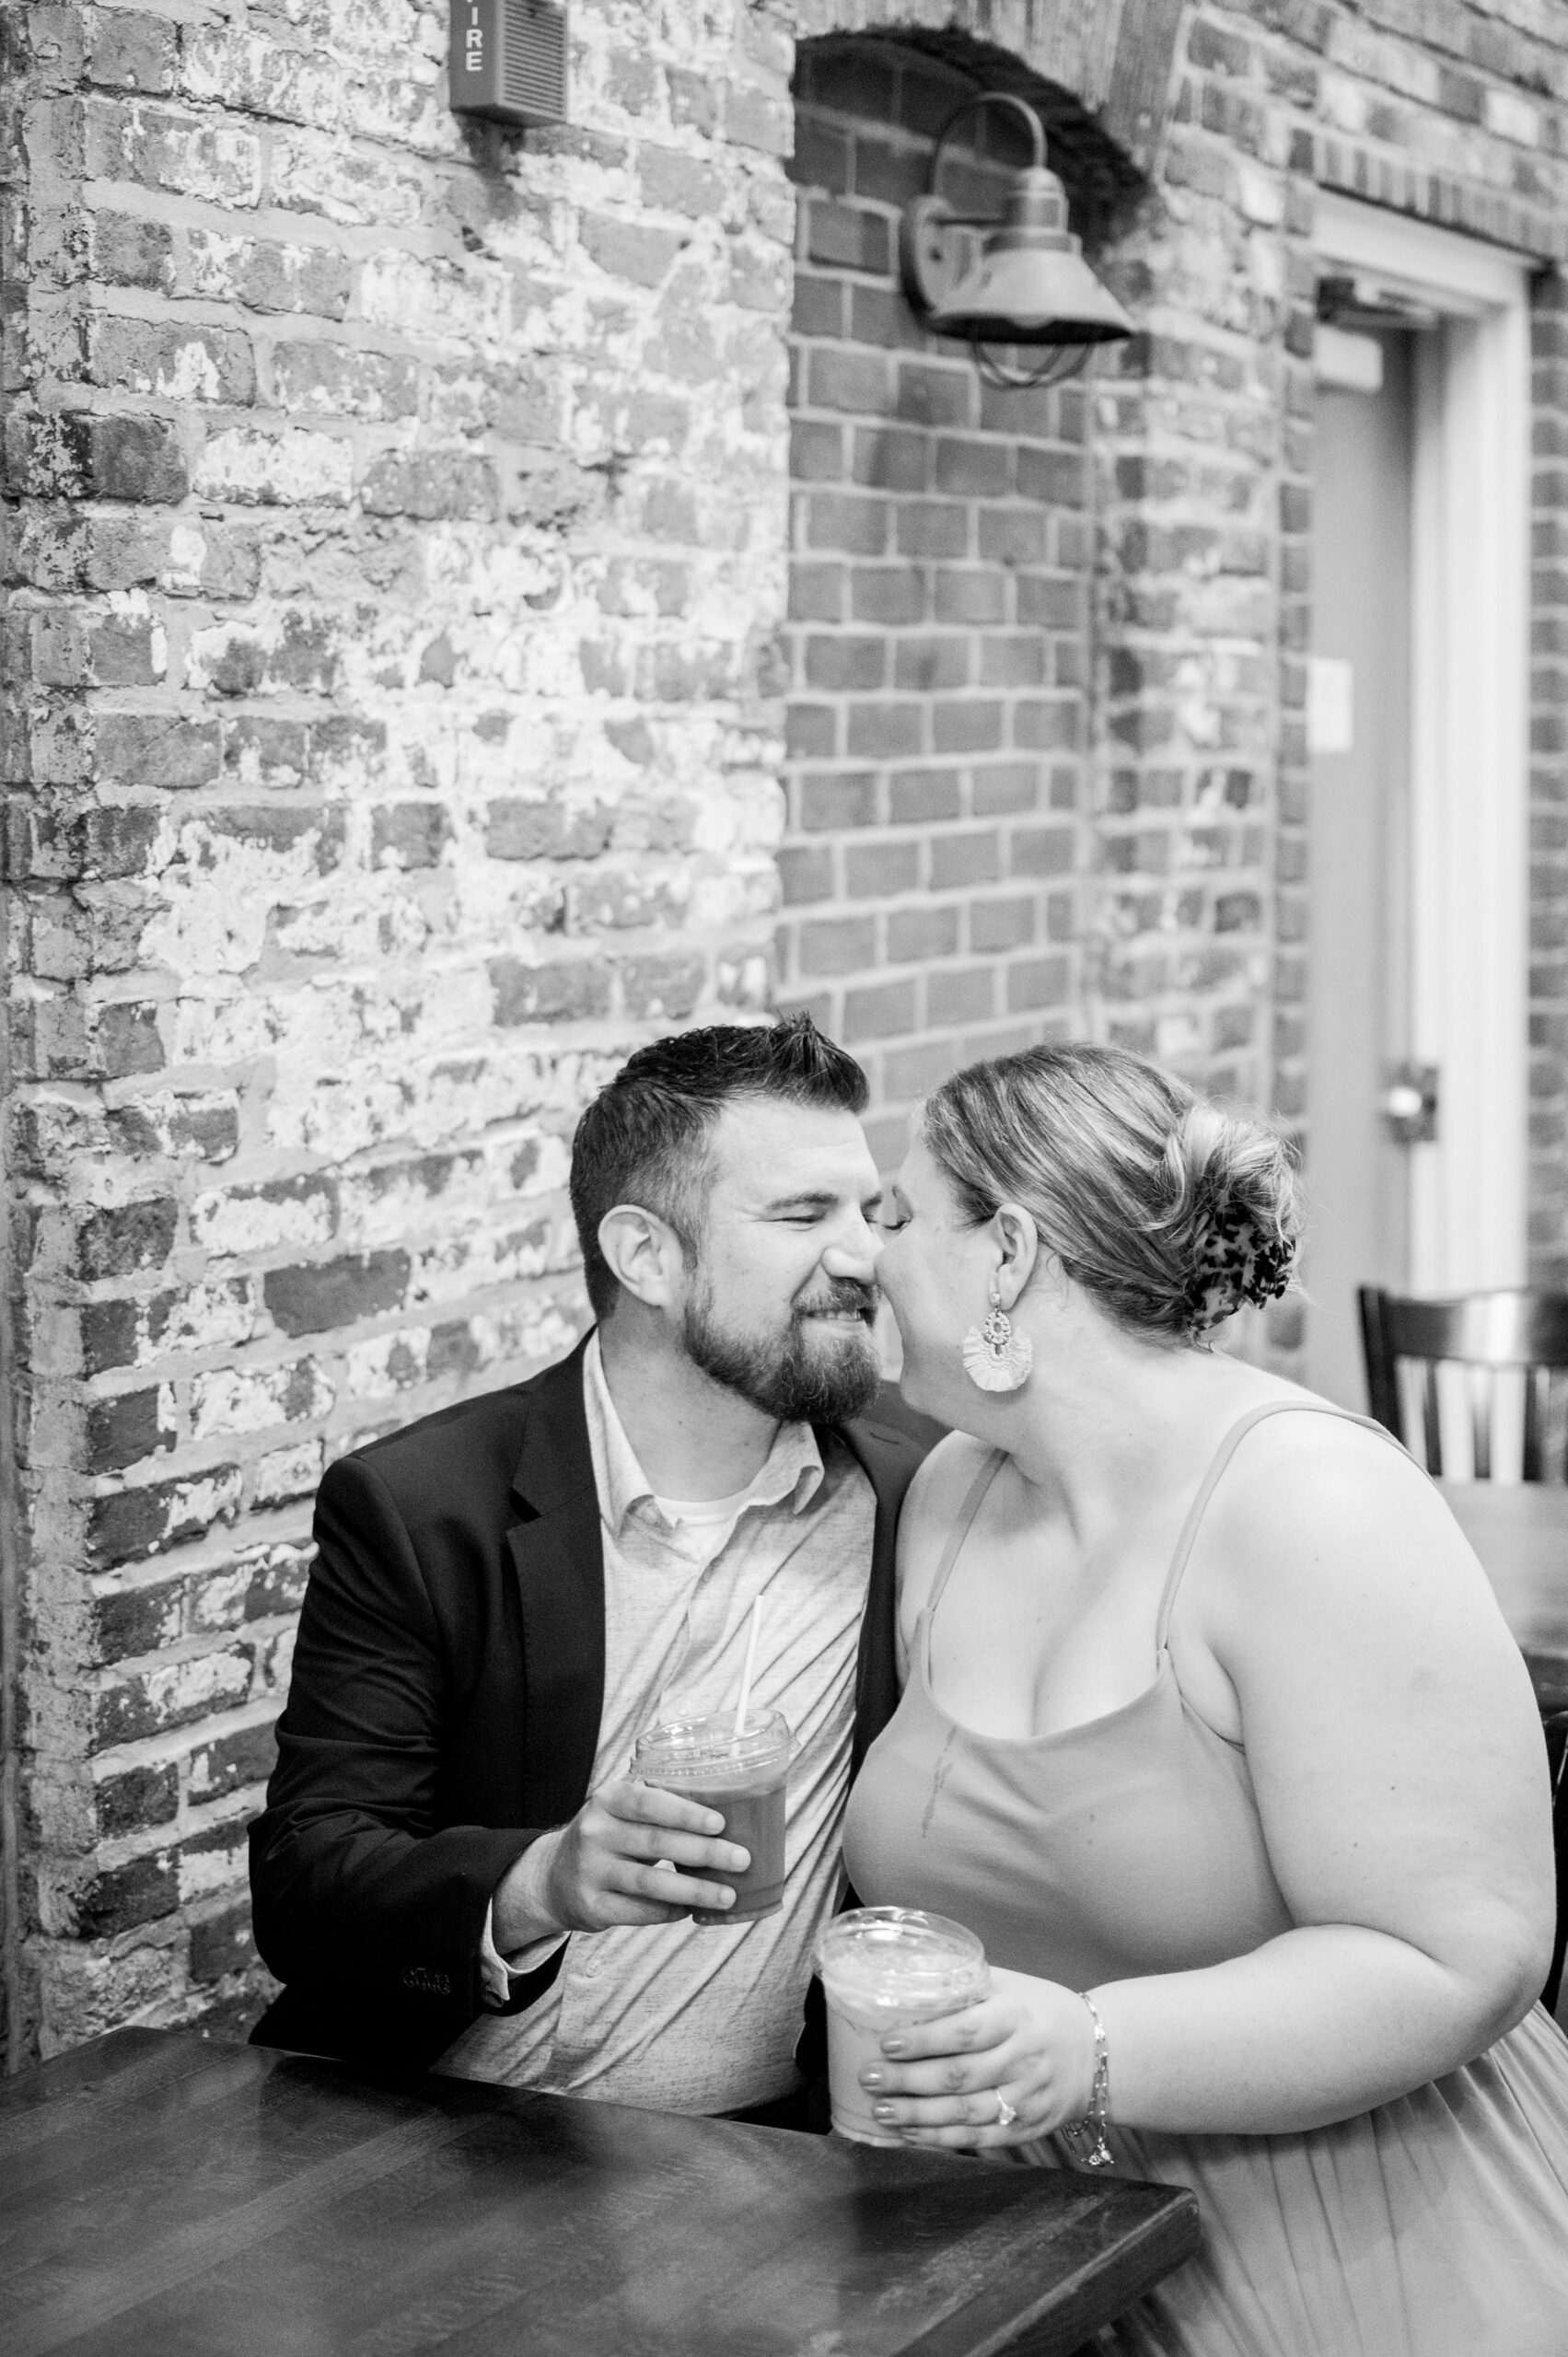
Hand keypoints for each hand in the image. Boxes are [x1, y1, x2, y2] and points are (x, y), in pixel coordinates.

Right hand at [493, 1779, 750, 1939]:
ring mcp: (590, 1871)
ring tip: (728, 1895)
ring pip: (650, 1882)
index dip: (685, 1813)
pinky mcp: (592, 1906)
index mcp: (607, 1799)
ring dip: (695, 1890)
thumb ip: (660, 1806)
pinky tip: (691, 1910)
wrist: (555, 1876)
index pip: (648, 1801)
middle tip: (741, 1859)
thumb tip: (729, 1814)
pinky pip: (639, 1912)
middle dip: (704, 1852)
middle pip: (656, 1843)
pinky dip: (669, 1912)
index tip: (720, 1823)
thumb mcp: (620, 1810)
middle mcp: (594, 1832)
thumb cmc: (609, 1836)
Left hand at [857, 1966, 1098, 2148]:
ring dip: (918, 2116)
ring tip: (880, 2111)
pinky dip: (941, 2138)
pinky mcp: (1027, 2128)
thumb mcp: (1010, 1986)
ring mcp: (1027, 2099)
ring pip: (966, 2113)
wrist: (1097, 2053)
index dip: (924, 2040)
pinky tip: (910, 2134)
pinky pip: (979, 2138)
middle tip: (869, 2078)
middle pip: (959, 2076)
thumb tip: (904, 1979)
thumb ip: (965, 1986)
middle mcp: (1023, 2060)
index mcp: (1016, 2017)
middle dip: (908, 2080)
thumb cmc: (1040, 2011)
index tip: (888, 2042)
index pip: (965, 2031)